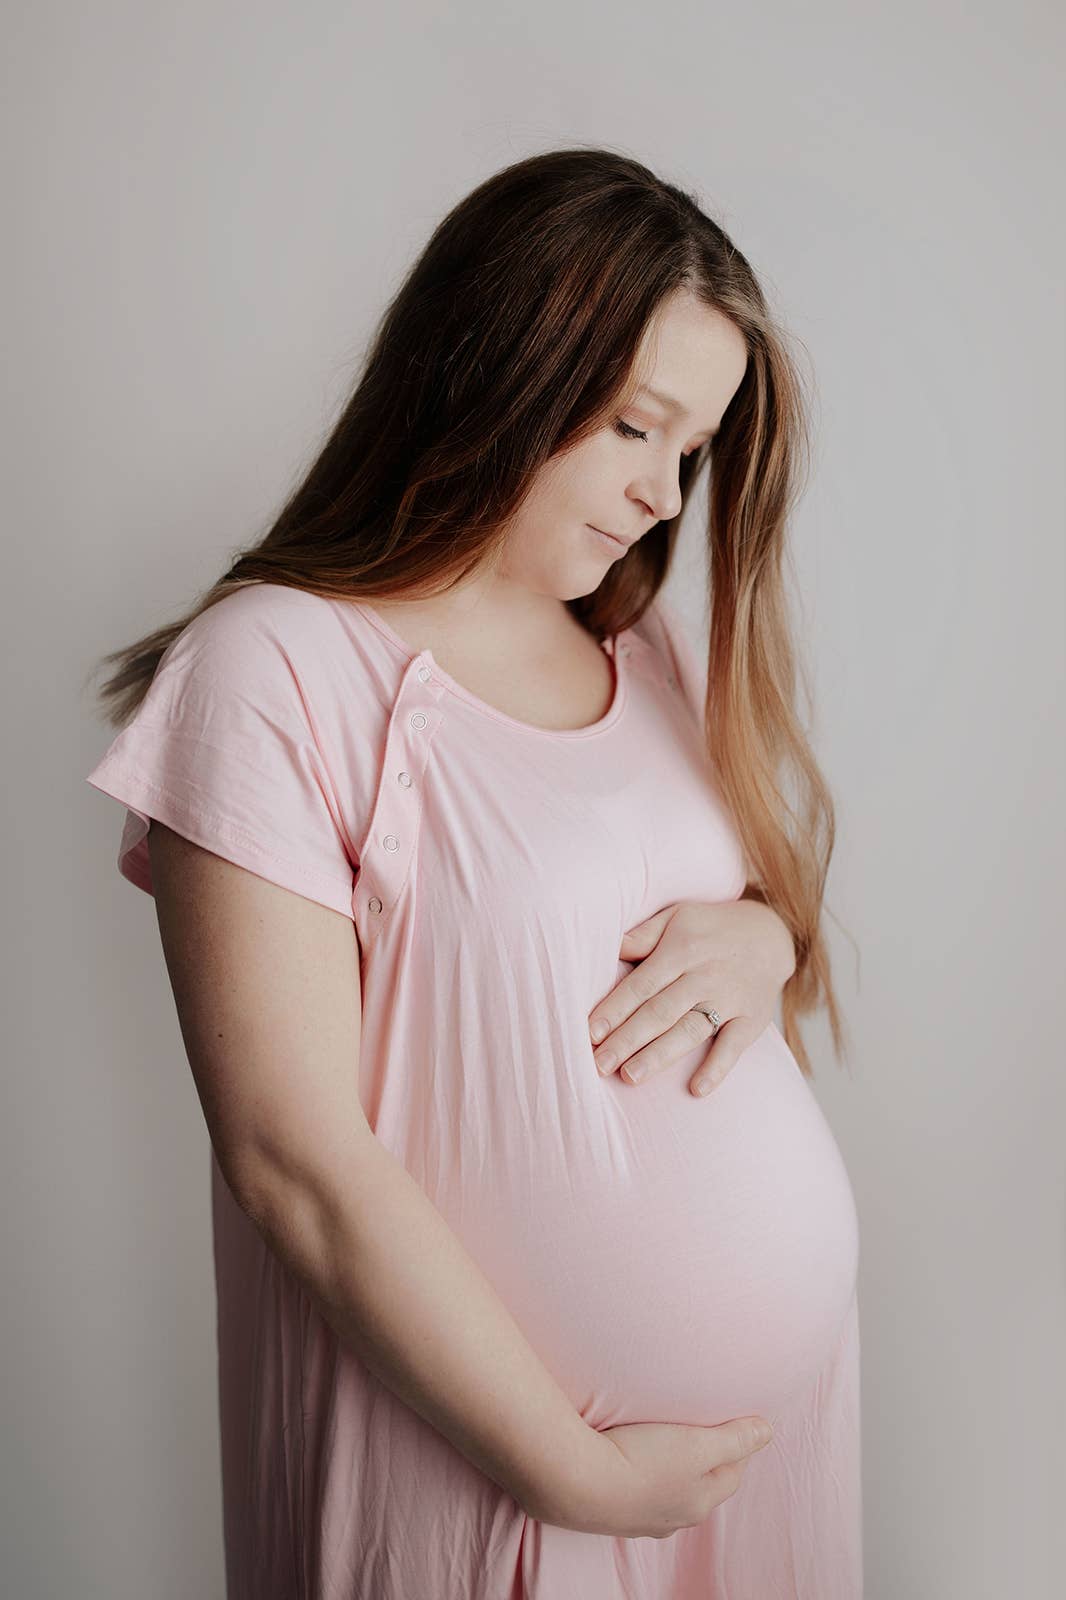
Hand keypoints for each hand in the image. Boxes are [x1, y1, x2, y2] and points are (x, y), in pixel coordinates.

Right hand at [533, 1413, 774, 1536]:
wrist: (577, 1482)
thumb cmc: (642, 1461)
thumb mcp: (698, 1444)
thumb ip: (734, 1438)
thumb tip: (767, 1432)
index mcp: (699, 1502)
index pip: (731, 1474)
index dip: (735, 1447)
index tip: (732, 1422)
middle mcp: (673, 1517)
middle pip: (700, 1485)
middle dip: (704, 1460)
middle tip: (699, 1428)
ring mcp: (639, 1518)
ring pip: (667, 1490)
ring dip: (669, 1468)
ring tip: (662, 1440)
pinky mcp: (609, 1510)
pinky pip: (635, 1490)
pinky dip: (639, 1474)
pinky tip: (627, 1457)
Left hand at [587, 898, 794, 1096]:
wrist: (772, 934)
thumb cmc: (710, 928)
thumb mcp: (677, 917)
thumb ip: (643, 934)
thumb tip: (609, 947)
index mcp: (682, 949)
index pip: (642, 984)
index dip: (615, 1009)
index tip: (590, 1033)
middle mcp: (704, 976)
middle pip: (660, 1012)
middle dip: (627, 1039)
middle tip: (599, 1065)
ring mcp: (730, 999)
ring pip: (690, 1031)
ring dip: (660, 1055)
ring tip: (630, 1077)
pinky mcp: (751, 1020)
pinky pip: (734, 1046)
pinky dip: (717, 1068)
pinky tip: (697, 1089)